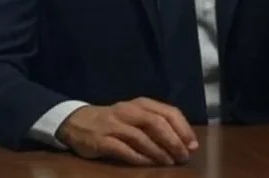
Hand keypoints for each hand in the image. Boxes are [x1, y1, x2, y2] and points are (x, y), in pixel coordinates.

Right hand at [57, 97, 198, 165]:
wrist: (76, 121)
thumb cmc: (113, 121)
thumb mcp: (135, 116)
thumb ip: (157, 125)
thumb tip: (186, 143)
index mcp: (139, 104)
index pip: (167, 112)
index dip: (183, 129)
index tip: (192, 146)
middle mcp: (127, 111)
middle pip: (156, 123)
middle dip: (173, 141)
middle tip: (183, 157)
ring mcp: (113, 125)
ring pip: (141, 137)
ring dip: (159, 152)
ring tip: (170, 163)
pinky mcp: (101, 140)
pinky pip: (124, 149)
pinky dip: (139, 158)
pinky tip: (149, 165)